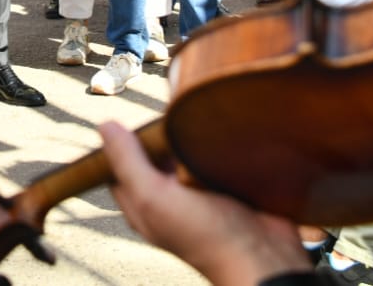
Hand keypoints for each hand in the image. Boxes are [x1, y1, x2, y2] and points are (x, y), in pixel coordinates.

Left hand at [99, 121, 308, 283]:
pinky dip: (211, 139)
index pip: (118, 163)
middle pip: (150, 152)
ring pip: (181, 149)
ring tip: (191, 120)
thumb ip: (128, 164)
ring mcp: (196, 188)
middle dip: (155, 133)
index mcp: (143, 203)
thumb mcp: (156, 199)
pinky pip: (209, 152)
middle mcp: (167, 195)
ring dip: (185, 133)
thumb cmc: (208, 238)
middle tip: (166, 118)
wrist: (266, 254)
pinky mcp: (222, 181)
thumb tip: (105, 126)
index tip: (131, 119)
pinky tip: (215, 129)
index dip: (120, 140)